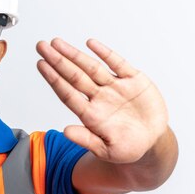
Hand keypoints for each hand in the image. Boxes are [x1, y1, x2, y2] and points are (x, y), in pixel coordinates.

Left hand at [36, 38, 167, 163]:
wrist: (153, 142)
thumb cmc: (128, 147)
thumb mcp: (107, 150)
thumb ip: (87, 140)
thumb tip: (66, 131)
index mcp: (91, 115)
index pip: (68, 94)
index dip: (54, 79)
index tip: (41, 65)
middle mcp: (100, 98)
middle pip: (74, 76)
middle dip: (57, 61)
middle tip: (41, 46)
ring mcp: (115, 88)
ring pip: (91, 67)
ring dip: (74, 54)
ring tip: (57, 43)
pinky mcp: (134, 81)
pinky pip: (118, 64)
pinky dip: (105, 53)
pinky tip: (90, 43)